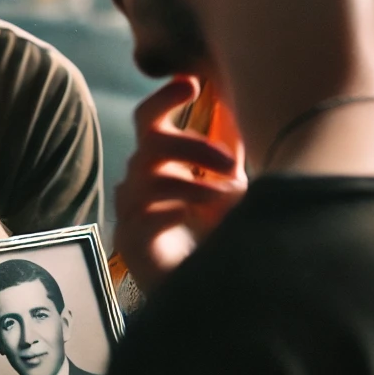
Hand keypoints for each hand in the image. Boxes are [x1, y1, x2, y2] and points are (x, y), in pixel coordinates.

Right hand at [115, 76, 246, 294]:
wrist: (194, 291)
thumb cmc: (207, 232)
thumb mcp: (224, 187)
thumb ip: (227, 155)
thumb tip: (243, 110)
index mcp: (157, 161)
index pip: (150, 119)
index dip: (165, 97)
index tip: (192, 84)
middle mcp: (138, 179)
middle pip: (152, 143)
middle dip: (194, 145)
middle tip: (232, 163)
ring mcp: (130, 209)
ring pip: (153, 179)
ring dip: (198, 185)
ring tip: (231, 200)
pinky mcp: (131, 239)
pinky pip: (148, 215)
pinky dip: (181, 211)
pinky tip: (204, 222)